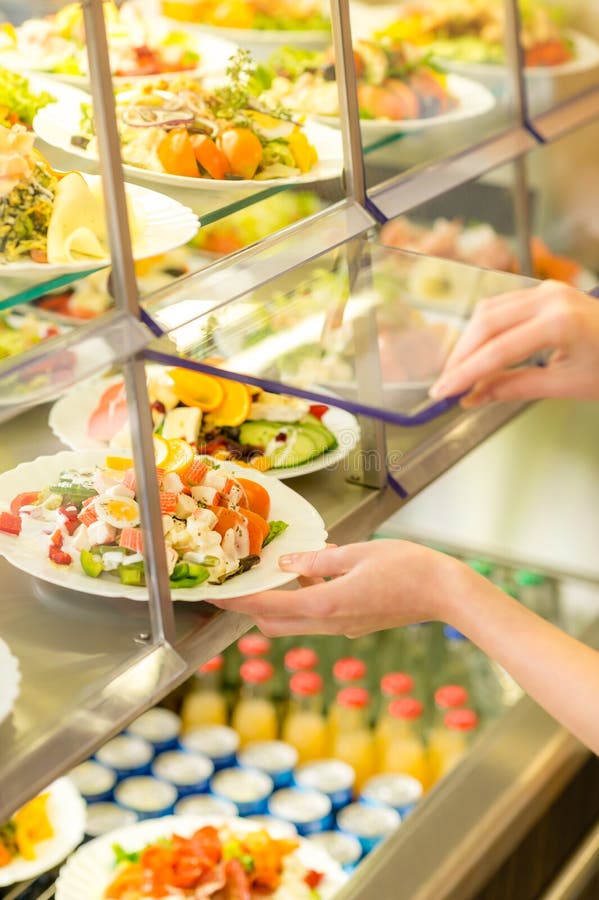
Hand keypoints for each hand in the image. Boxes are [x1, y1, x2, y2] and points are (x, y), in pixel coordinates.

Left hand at [210, 540, 462, 636]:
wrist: (447, 594)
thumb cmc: (410, 567)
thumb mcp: (359, 553)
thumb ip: (319, 560)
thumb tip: (287, 562)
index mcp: (328, 605)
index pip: (269, 607)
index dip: (238, 602)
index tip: (214, 594)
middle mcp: (331, 624)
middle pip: (275, 623)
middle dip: (251, 606)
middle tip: (236, 582)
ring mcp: (344, 628)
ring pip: (295, 622)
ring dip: (278, 601)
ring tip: (270, 571)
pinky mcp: (355, 624)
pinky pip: (317, 615)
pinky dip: (303, 599)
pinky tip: (312, 571)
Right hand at [429, 280, 598, 406]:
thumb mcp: (566, 385)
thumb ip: (515, 388)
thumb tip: (475, 396)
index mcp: (559, 322)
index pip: (496, 350)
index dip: (465, 373)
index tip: (444, 392)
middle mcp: (550, 298)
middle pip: (485, 322)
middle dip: (461, 356)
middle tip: (446, 384)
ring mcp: (548, 290)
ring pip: (489, 310)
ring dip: (469, 341)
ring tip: (458, 371)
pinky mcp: (546, 292)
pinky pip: (503, 305)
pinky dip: (484, 329)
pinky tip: (477, 351)